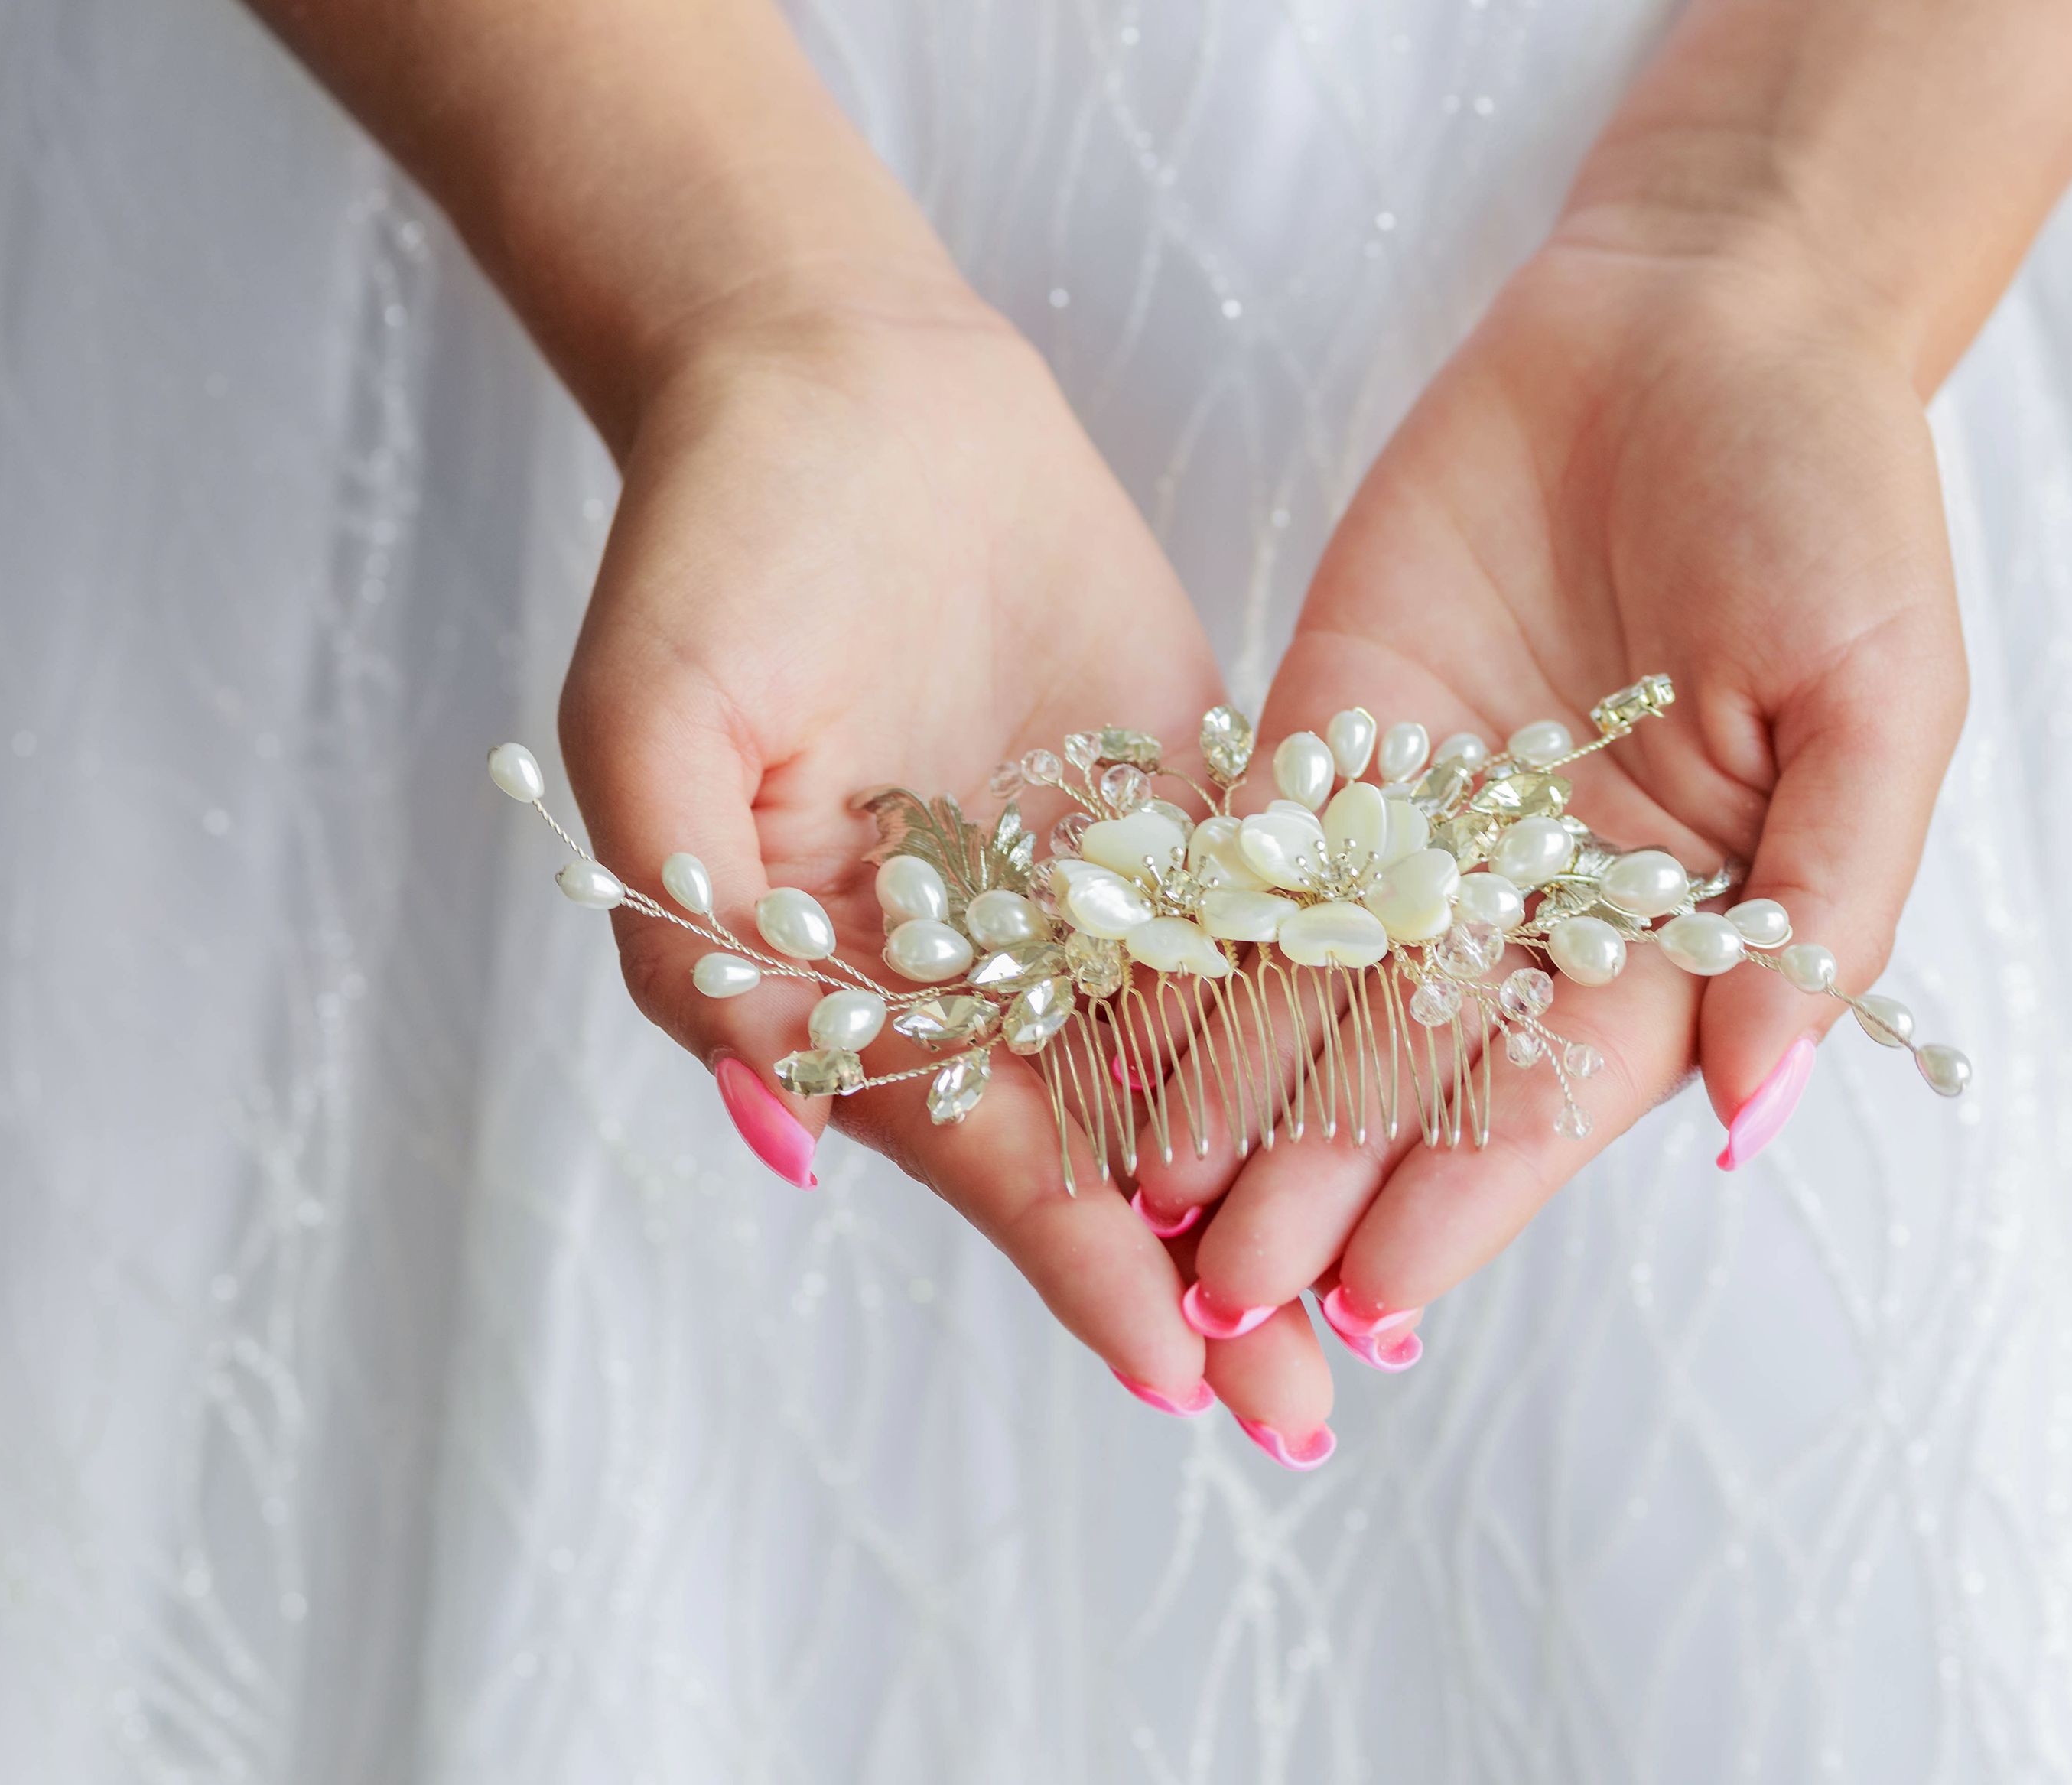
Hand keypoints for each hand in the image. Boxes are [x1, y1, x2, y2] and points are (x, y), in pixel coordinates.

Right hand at [556, 287, 1339, 1434]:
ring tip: (1374, 1316)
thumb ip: (693, 913)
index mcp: (842, 980)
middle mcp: (971, 967)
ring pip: (1190, 1076)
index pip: (968, 1137)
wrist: (846, 383)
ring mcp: (1081, 899)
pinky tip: (1415, 1113)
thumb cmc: (720, 543)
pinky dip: (1327, 1032)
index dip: (1066, 1249)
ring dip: (1277, 1193)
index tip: (1170, 1355)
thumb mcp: (656, 721)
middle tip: (1306, 1403)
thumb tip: (774, 1111)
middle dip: (1196, 1277)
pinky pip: (1258, 938)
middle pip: (1094, 1149)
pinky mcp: (1177, 820)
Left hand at [1135, 236, 1967, 1340]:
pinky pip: (1250, 857)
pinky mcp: (1334, 728)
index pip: (1552, 1103)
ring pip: (1311, 992)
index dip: (1461, 1202)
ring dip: (1233, 1101)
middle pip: (1412, 1075)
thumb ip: (1825, 905)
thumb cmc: (1835, 499)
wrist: (1708, 312)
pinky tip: (1115, 1034)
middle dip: (1317, 1185)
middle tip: (1222, 1297)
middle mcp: (1535, 903)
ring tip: (1144, 1206)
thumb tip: (1755, 1110)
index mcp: (1672, 932)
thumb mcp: (1883, 700)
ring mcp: (1425, 822)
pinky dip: (1187, 948)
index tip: (1374, 1302)